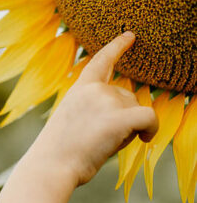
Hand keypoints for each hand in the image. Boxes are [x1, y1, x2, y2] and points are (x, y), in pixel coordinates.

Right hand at [30, 31, 158, 188]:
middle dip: (124, 117)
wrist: (51, 167)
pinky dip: (151, 129)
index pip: (101, 61)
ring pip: (136, 109)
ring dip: (130, 127)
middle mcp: (94, 90)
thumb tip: (130, 113)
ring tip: (106, 144)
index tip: (129, 36)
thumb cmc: (58, 153)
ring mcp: (106, 101)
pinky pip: (149, 117)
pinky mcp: (119, 118)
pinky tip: (145, 139)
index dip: (117, 47)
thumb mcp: (71, 121)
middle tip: (101, 139)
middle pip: (127, 96)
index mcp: (79, 89)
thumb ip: (94, 109)